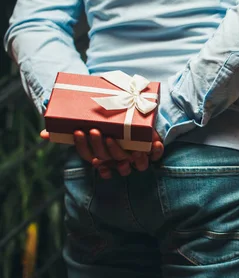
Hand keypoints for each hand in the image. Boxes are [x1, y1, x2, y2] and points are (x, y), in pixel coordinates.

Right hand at [40, 129, 163, 178]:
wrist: (137, 113)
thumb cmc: (108, 122)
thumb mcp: (89, 121)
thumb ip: (67, 128)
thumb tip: (43, 134)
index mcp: (105, 156)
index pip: (92, 157)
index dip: (84, 147)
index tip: (79, 132)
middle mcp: (120, 159)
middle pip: (110, 159)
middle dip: (102, 147)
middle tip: (96, 131)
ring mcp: (137, 156)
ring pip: (132, 164)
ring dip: (125, 154)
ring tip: (120, 140)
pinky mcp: (153, 150)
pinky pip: (156, 156)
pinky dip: (156, 151)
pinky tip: (154, 144)